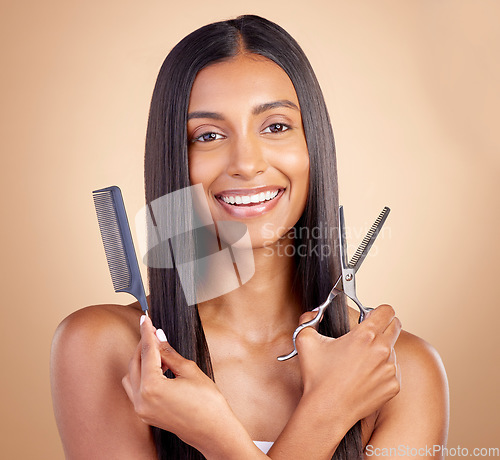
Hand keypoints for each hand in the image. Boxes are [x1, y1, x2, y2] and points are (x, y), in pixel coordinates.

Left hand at [121, 315, 246, 456]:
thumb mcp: (190, 371)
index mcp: (151, 387)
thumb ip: (170, 353)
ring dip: (141, 360)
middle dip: (144, 345)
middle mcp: (141, 399)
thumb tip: (159, 337)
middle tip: (153, 331)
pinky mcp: (145, 414)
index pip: (147, 351)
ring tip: (158, 351)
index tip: (145, 318)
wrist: (213, 431)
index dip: (146, 332)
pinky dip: (142, 375)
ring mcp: (141, 409)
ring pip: (131, 375)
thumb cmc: (207, 402)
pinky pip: (135, 389)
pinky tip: (157, 368)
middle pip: (135, 362)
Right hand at [295, 304, 401, 428]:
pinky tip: (364, 377)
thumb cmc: (318, 377)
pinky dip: (381, 371)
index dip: (379, 310)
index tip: (371, 315)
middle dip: (384, 326)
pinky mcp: (393, 386)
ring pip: (392, 350)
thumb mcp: (306, 341)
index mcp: (365, 335)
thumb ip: (308, 320)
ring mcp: (390, 369)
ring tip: (359, 362)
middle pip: (395, 326)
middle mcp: (382, 350)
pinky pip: (392, 371)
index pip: (387, 311)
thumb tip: (312, 314)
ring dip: (381, 351)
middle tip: (368, 334)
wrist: (327, 409)